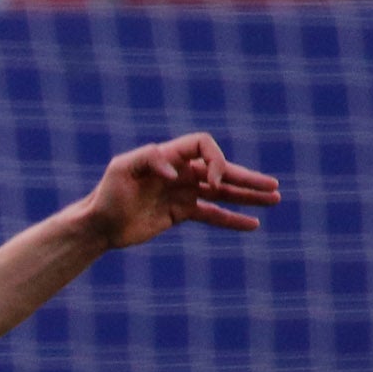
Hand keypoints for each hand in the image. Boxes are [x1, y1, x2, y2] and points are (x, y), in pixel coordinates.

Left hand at [74, 133, 279, 251]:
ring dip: (247, 196)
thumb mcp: (120, 170)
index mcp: (169, 157)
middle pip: (220, 170)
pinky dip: (231, 219)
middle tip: (273, 186)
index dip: (213, 160)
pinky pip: (211, 215)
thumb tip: (175, 171)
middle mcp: (179, 172)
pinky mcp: (180, 213)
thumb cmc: (105, 195)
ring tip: (274, 199)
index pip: (203, 146)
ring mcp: (182, 193)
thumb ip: (147, 159)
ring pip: (222, 193)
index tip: (209, 182)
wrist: (97, 225)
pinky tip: (252, 224)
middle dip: (247, 178)